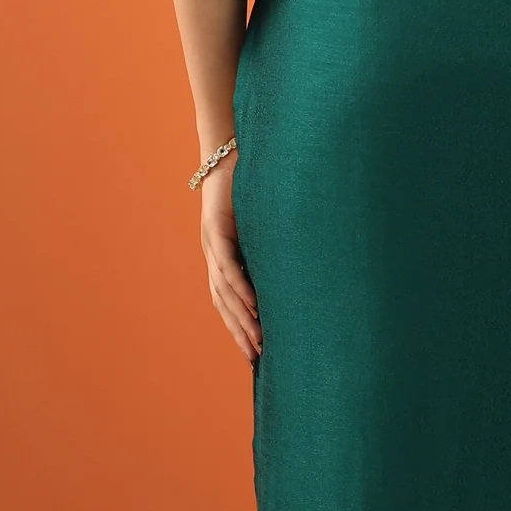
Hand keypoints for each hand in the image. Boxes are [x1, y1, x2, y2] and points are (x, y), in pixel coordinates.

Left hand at [198, 161, 260, 363]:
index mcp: (223, 257)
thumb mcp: (262, 224)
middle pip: (224, 304)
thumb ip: (271, 246)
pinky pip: (227, 264)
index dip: (239, 328)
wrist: (228, 152)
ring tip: (257, 340)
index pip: (229, 302)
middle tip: (257, 359)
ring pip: (225, 291)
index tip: (254, 355)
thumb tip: (298, 267)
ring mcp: (211, 244)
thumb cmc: (249, 187)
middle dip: (240, 332)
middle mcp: (214, 256)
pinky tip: (251, 305)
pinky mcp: (215, 228)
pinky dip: (239, 287)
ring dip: (241, 318)